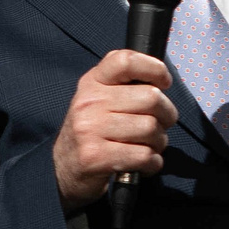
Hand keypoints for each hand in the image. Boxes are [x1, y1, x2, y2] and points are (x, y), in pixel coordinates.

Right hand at [53, 50, 178, 214]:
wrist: (62, 167)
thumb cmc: (92, 131)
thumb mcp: (98, 99)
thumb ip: (125, 86)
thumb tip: (162, 84)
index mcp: (92, 82)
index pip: (126, 61)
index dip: (154, 69)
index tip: (163, 83)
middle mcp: (89, 102)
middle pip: (151, 98)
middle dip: (166, 115)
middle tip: (159, 125)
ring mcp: (90, 129)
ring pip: (151, 129)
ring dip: (159, 142)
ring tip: (148, 146)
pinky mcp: (95, 157)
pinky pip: (144, 156)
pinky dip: (153, 162)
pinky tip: (144, 163)